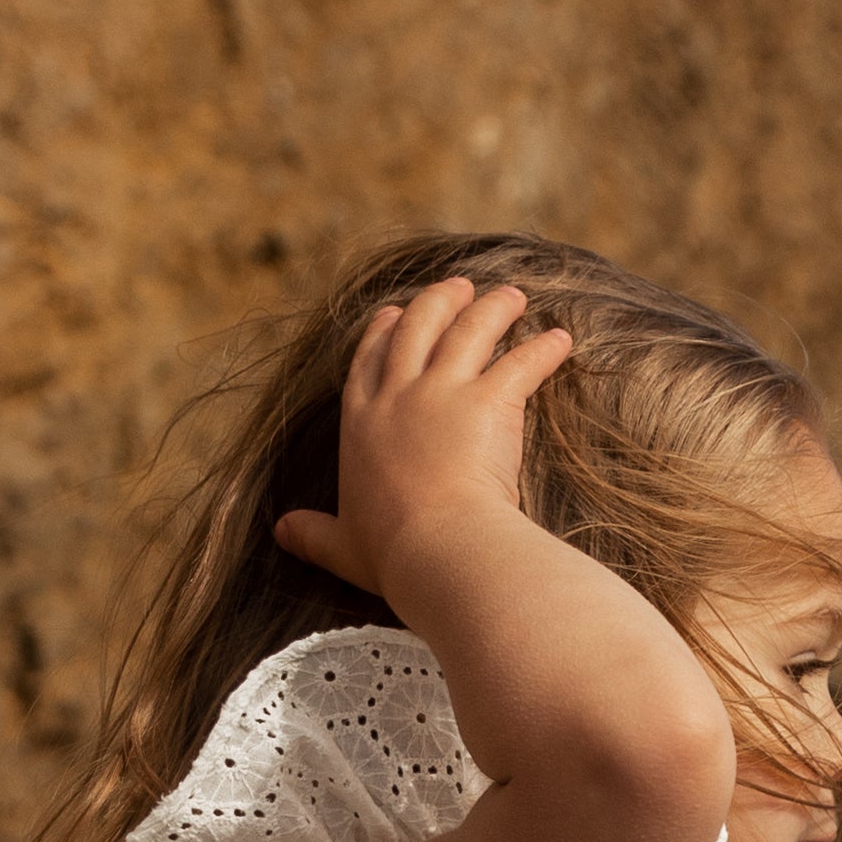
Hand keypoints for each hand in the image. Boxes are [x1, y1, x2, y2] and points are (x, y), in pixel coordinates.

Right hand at [274, 278, 575, 606]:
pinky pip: (522, 363)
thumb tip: (280, 532)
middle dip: (438, 301)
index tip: (393, 312)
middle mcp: (398, 397)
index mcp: (361, 424)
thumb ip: (314, 534)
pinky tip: (561, 339)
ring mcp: (443, 393)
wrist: (437, 550)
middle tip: (458, 287)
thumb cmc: (392, 555)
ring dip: (492, 308)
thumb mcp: (342, 545)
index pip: (368, 362)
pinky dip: (544, 348)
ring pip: (469, 331)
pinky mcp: (490, 401)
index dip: (382, 333)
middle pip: (417, 328)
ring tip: (511, 297)